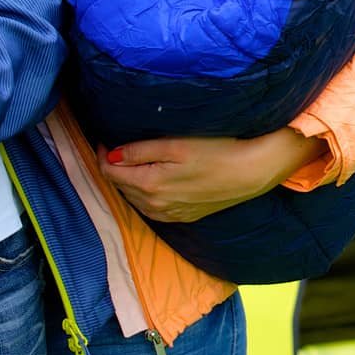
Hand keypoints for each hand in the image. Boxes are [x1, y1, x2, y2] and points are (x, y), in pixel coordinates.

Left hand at [100, 128, 326, 222]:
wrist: (252, 172)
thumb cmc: (216, 150)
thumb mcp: (174, 144)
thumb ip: (139, 152)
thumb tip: (110, 156)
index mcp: (150, 186)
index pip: (110, 173)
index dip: (102, 154)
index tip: (104, 138)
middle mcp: (156, 206)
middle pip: (120, 187)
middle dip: (113, 168)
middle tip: (113, 146)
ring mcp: (170, 214)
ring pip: (134, 199)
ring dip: (127, 182)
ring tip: (128, 161)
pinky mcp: (183, 216)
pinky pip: (151, 209)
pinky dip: (143, 195)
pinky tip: (149, 181)